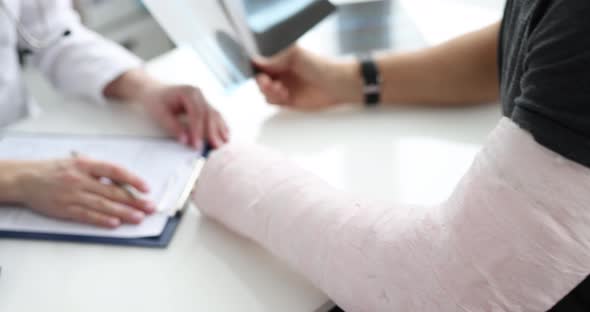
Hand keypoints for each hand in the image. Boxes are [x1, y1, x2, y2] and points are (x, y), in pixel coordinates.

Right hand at [18, 157, 154, 227]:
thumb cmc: (56, 170)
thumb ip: (99, 169)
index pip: (115, 171)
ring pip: (103, 205)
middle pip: (113, 191)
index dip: (133, 179)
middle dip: (134, 200)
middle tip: (150, 207)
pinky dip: (102, 220)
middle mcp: (80, 179)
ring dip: (123, 212)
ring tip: (139, 217)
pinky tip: (115, 223)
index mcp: (86, 165)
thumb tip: (124, 180)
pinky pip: (87, 215)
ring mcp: (73, 195)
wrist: (26, 179)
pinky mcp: (65, 209)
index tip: (146, 188)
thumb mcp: (78, 162)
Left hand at [140, 84, 229, 149]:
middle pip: (210, 114)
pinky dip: (220, 126)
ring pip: (215, 115)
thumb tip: (186, 140)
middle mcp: (199, 94)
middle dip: (212, 132)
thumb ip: (173, 127)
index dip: (198, 130)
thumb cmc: (156, 101)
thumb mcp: (160, 113)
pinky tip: (225, 136)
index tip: (197, 145)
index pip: (197, 113)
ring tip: (222, 144)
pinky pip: (216, 116)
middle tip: (214, 148)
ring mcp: (204, 99)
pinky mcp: (205, 106)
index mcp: (188, 92)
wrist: (155, 90)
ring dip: (220, 130)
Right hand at [254, 45, 362, 110]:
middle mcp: (281, 73)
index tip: (260, 72)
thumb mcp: (295, 55)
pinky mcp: (288, 101)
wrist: (336, 85)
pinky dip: (276, 100)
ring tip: (282, 89)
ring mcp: (284, 87)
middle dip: (262, 82)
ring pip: (265, 92)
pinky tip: (286, 96)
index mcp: (281, 60)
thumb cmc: (320, 66)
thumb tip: (256, 61)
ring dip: (270, 92)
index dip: (258, 69)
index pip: (261, 64)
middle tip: (268, 83)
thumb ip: (275, 58)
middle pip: (260, 80)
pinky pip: (273, 102)